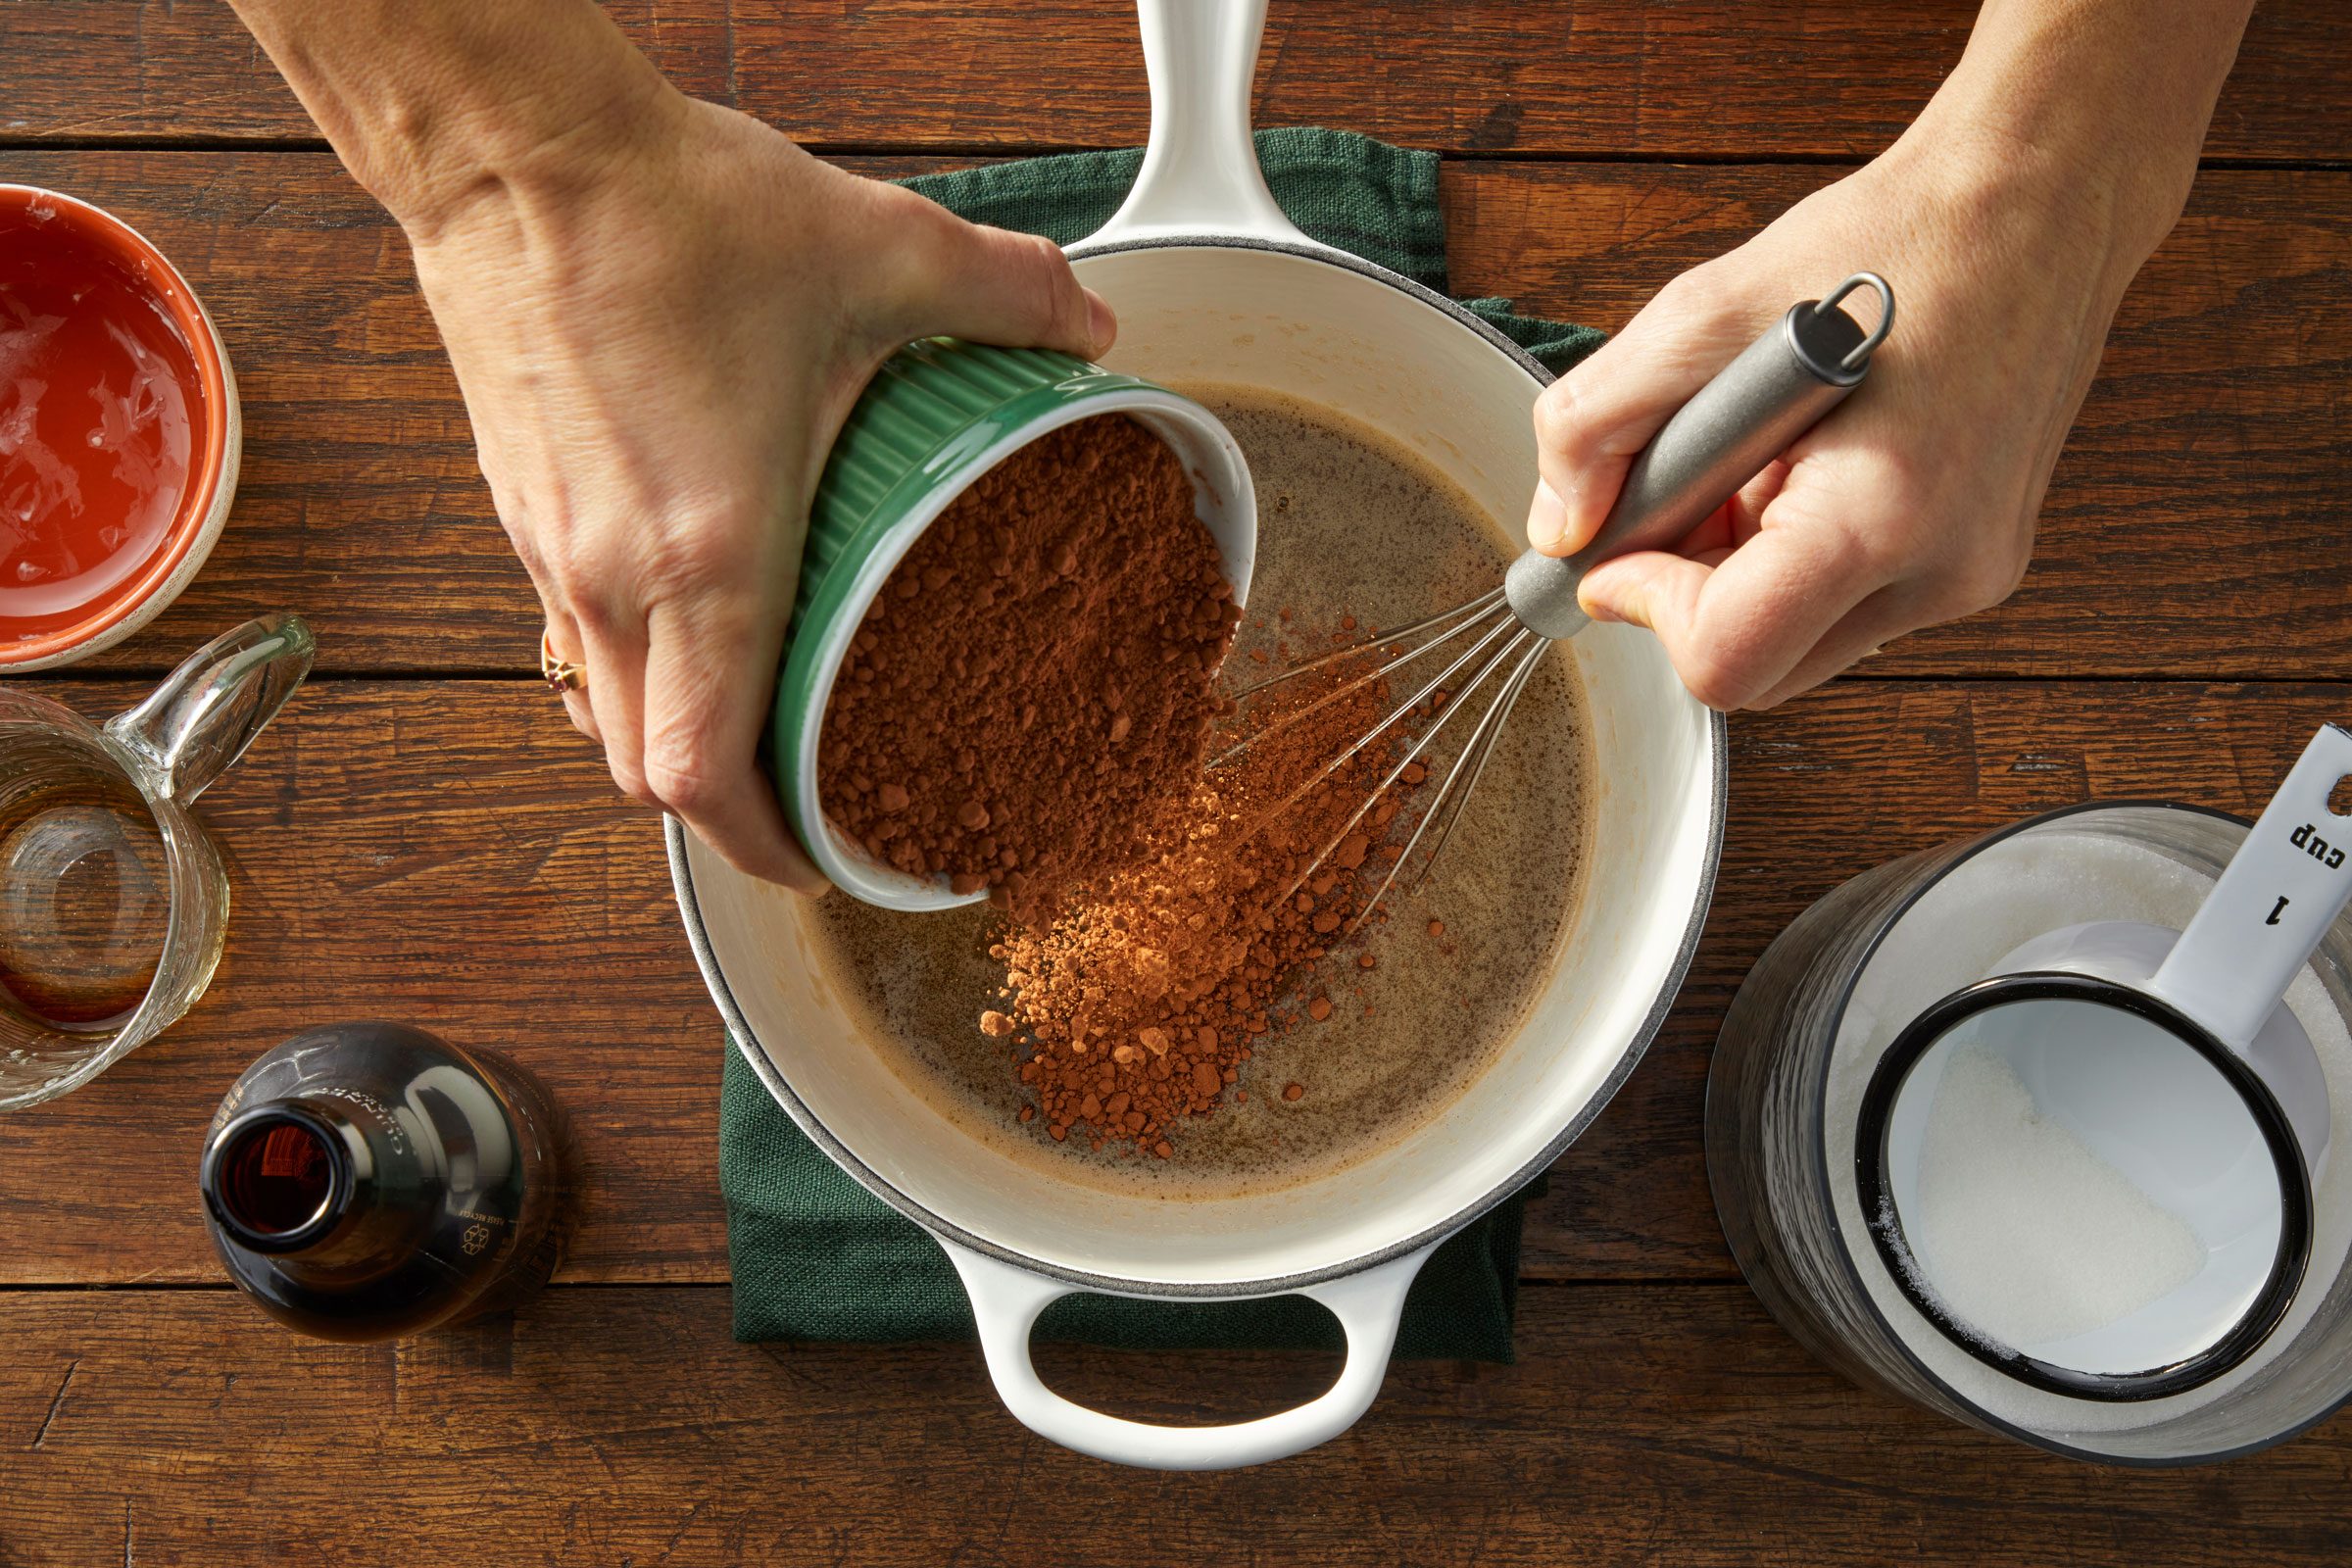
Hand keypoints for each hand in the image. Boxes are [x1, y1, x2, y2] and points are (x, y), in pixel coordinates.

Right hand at [410, 93, 1113, 887]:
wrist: (511, 147)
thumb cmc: (659, 210)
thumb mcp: (875, 251)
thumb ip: (1002, 295)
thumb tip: (1085, 324)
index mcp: (703, 553)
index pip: (705, 777)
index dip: (766, 847)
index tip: (826, 855)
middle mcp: (609, 573)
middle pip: (645, 772)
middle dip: (731, 815)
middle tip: (810, 804)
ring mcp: (547, 545)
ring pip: (602, 708)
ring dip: (678, 739)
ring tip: (765, 716)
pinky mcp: (515, 504)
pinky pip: (574, 632)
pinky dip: (640, 660)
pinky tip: (700, 604)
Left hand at [1524, 126, 2179, 710]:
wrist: (2040, 203)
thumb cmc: (1896, 242)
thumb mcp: (1704, 312)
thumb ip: (1599, 423)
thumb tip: (1559, 526)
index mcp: (1879, 519)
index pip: (1725, 660)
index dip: (1644, 607)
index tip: (1618, 545)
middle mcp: (1941, 573)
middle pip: (1758, 671)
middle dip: (1690, 592)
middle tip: (1687, 483)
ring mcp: (1968, 577)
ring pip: (1798, 645)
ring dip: (1741, 575)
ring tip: (1759, 456)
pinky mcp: (1976, 564)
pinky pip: (1847, 605)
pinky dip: (1796, 557)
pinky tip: (1808, 462)